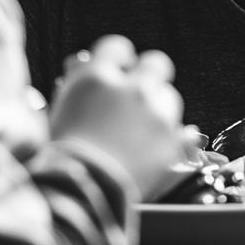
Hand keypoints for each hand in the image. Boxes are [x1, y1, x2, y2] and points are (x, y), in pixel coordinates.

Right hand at [49, 35, 191, 200]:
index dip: (118, 60)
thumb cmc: (61, 159)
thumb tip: (85, 67)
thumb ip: (80, 85)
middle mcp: (131, 87)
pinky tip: (156, 149)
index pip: (118, 47)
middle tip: (138, 95)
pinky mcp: (173, 141)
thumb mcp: (59, 111)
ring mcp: (156, 113)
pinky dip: (173, 138)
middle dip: (148, 76)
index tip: (117, 72)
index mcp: (97, 77)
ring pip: (169, 96)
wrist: (80, 197)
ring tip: (140, 135)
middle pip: (155, 63)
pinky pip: (184, 131)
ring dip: (159, 109)